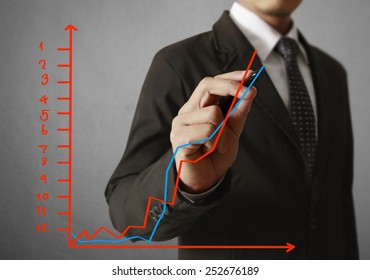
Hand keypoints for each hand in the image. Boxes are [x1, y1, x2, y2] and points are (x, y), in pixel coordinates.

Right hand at [170, 70, 256, 192]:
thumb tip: (250, 92)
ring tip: (219, 146)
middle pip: (207, 86)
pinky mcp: (179, 138)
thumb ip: (238, 113)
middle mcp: (187, 111)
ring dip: (224, 133)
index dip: (230, 76)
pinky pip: (206, 130)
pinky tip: (208, 150)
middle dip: (231, 87)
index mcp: (198, 107)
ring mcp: (180, 124)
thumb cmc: (215, 155)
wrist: (205, 180)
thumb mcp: (232, 132)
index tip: (250, 75)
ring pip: (212, 113)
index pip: (211, 83)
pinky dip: (215, 142)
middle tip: (248, 93)